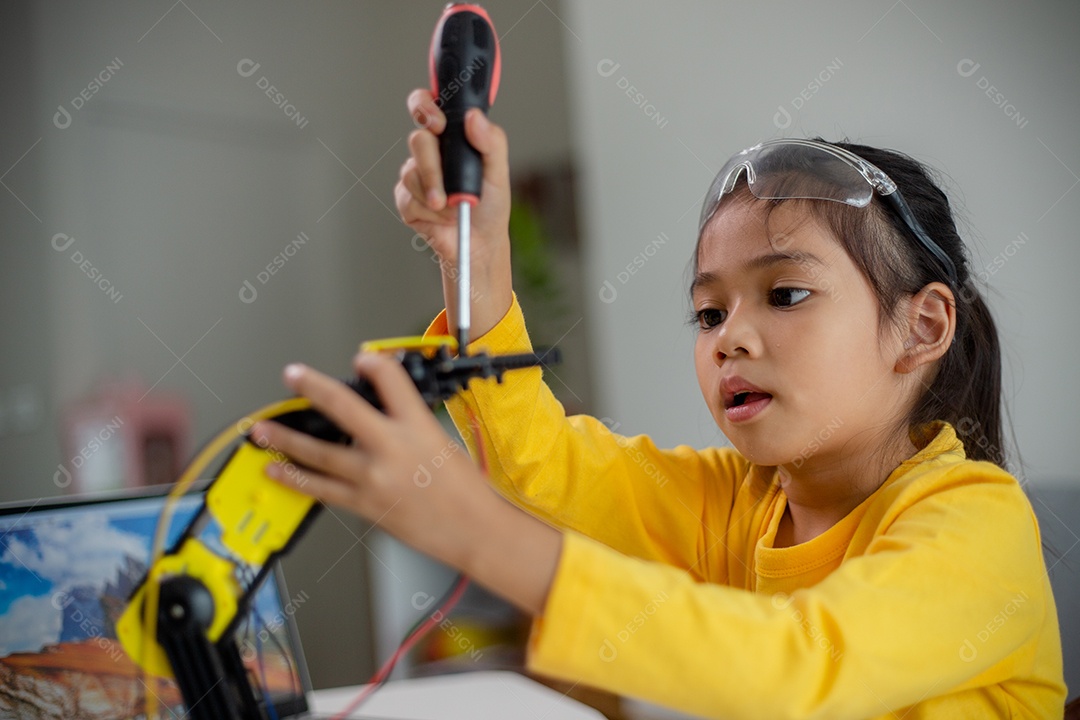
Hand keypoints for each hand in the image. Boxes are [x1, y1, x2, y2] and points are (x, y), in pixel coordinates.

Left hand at [250, 354, 562, 613]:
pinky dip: (295, 478)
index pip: (389, 379)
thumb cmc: (465, 490)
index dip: (371, 362)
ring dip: (286, 438)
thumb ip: (408, 423)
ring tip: (263, 430)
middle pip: (342, 407)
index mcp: (418, 426)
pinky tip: (278, 470)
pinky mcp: (364, 504)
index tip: (360, 359)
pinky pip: (321, 488)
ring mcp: (374, 478)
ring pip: (319, 452)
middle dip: (312, 387)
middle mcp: (392, 448)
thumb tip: (379, 412)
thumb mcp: (441, 441)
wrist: (473, 529)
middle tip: (291, 374)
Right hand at [395, 89, 512, 342]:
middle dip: (433, 167)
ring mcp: (415, 175)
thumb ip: (491, 142)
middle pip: (418, 140)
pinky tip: (441, 218)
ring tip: (453, 208)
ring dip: (436, 194)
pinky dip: (428, 212)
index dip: (424, 107)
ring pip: (411, 173)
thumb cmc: (491, 205)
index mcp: (451, 136)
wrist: (480, 243)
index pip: (426, 105)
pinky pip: (407, 198)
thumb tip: (474, 118)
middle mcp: (430, 151)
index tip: (437, 123)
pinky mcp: (406, 199)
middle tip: (447, 189)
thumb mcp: (499, 172)